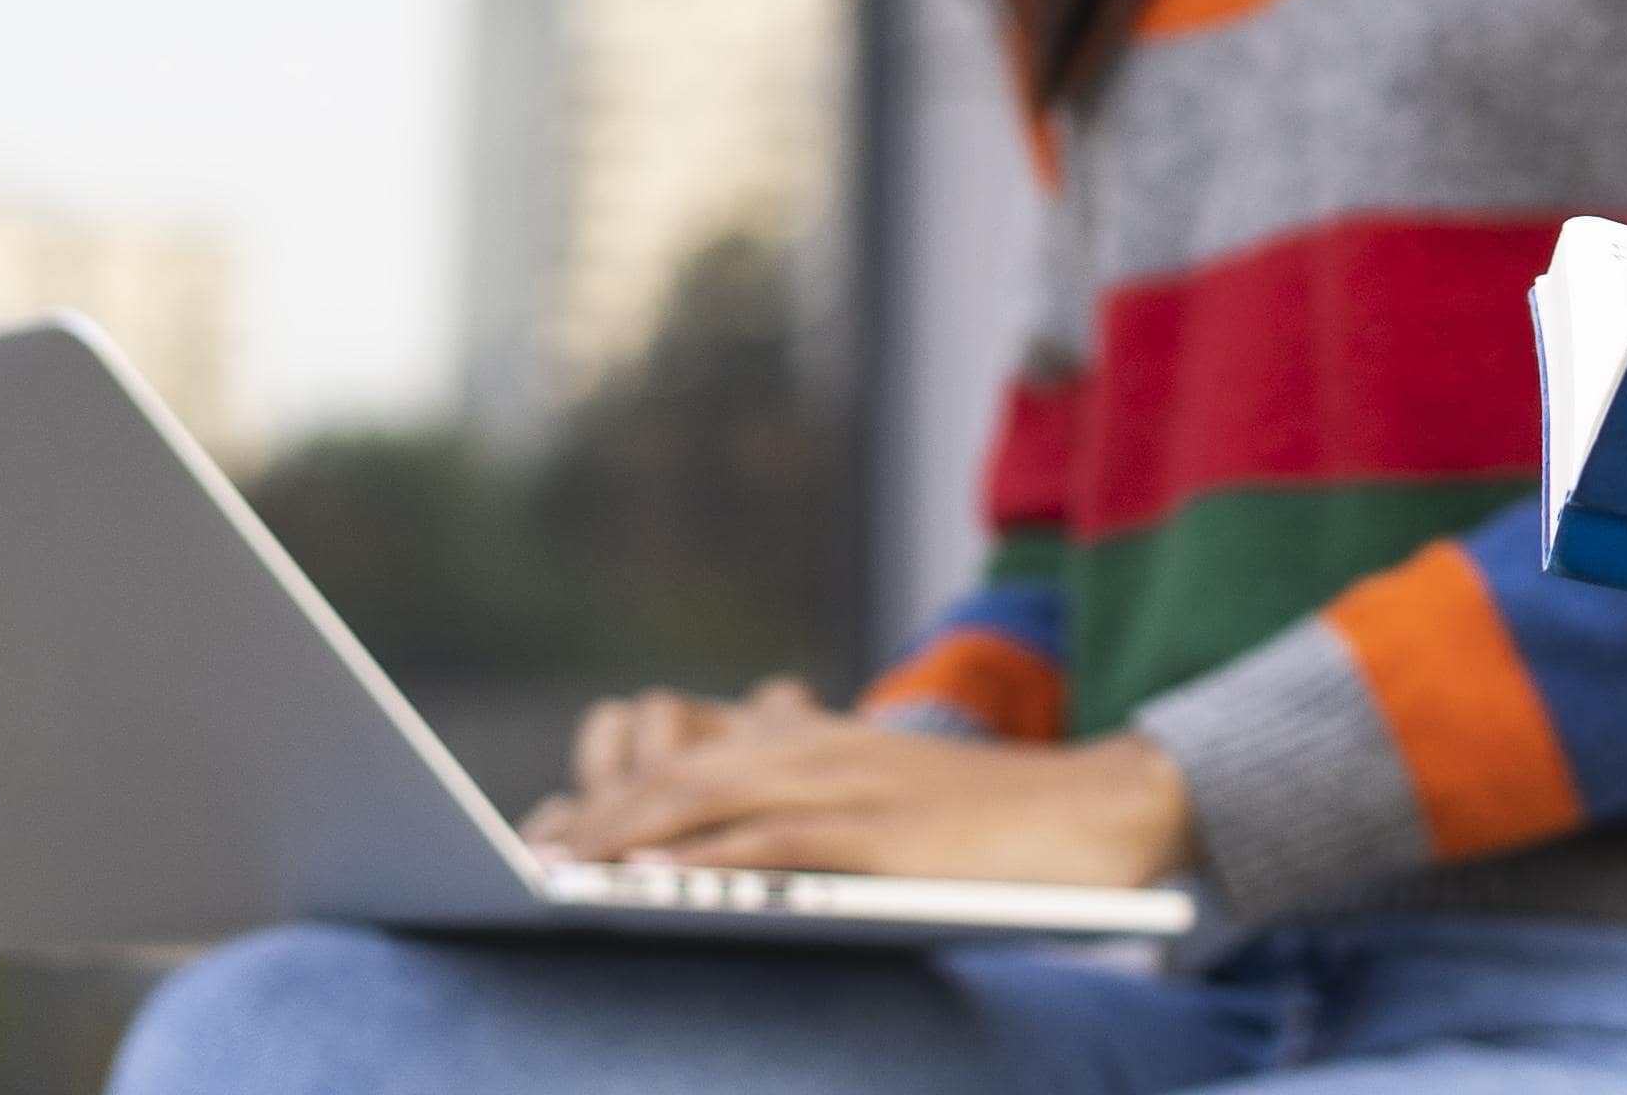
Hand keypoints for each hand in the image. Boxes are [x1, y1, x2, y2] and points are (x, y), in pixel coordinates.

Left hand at [527, 680, 1196, 887]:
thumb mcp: (884, 798)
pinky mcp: (886, 834)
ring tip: (558, 874)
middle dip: (594, 817)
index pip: (686, 750)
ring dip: (626, 836)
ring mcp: (854, 784)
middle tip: (524, 859)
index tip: (544, 829)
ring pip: (712, 800)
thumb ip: (808, 804)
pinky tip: (659, 887)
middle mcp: (821, 746)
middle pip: (678, 773)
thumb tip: (713, 857)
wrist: (1101, 810)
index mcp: (816, 738)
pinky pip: (780, 842)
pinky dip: (712, 861)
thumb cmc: (987, 825)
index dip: (609, 788)